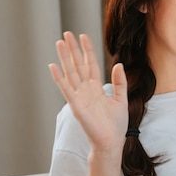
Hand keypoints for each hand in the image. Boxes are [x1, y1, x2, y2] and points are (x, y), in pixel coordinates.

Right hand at [49, 32, 128, 152]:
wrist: (111, 141)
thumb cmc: (116, 124)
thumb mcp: (121, 99)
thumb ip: (119, 82)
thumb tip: (118, 64)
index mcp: (96, 88)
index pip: (90, 64)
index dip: (87, 51)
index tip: (83, 36)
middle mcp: (86, 90)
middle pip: (78, 65)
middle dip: (73, 50)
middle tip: (67, 34)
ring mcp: (79, 97)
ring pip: (70, 73)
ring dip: (64, 58)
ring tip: (59, 43)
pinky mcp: (76, 106)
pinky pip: (66, 89)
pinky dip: (59, 78)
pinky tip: (53, 66)